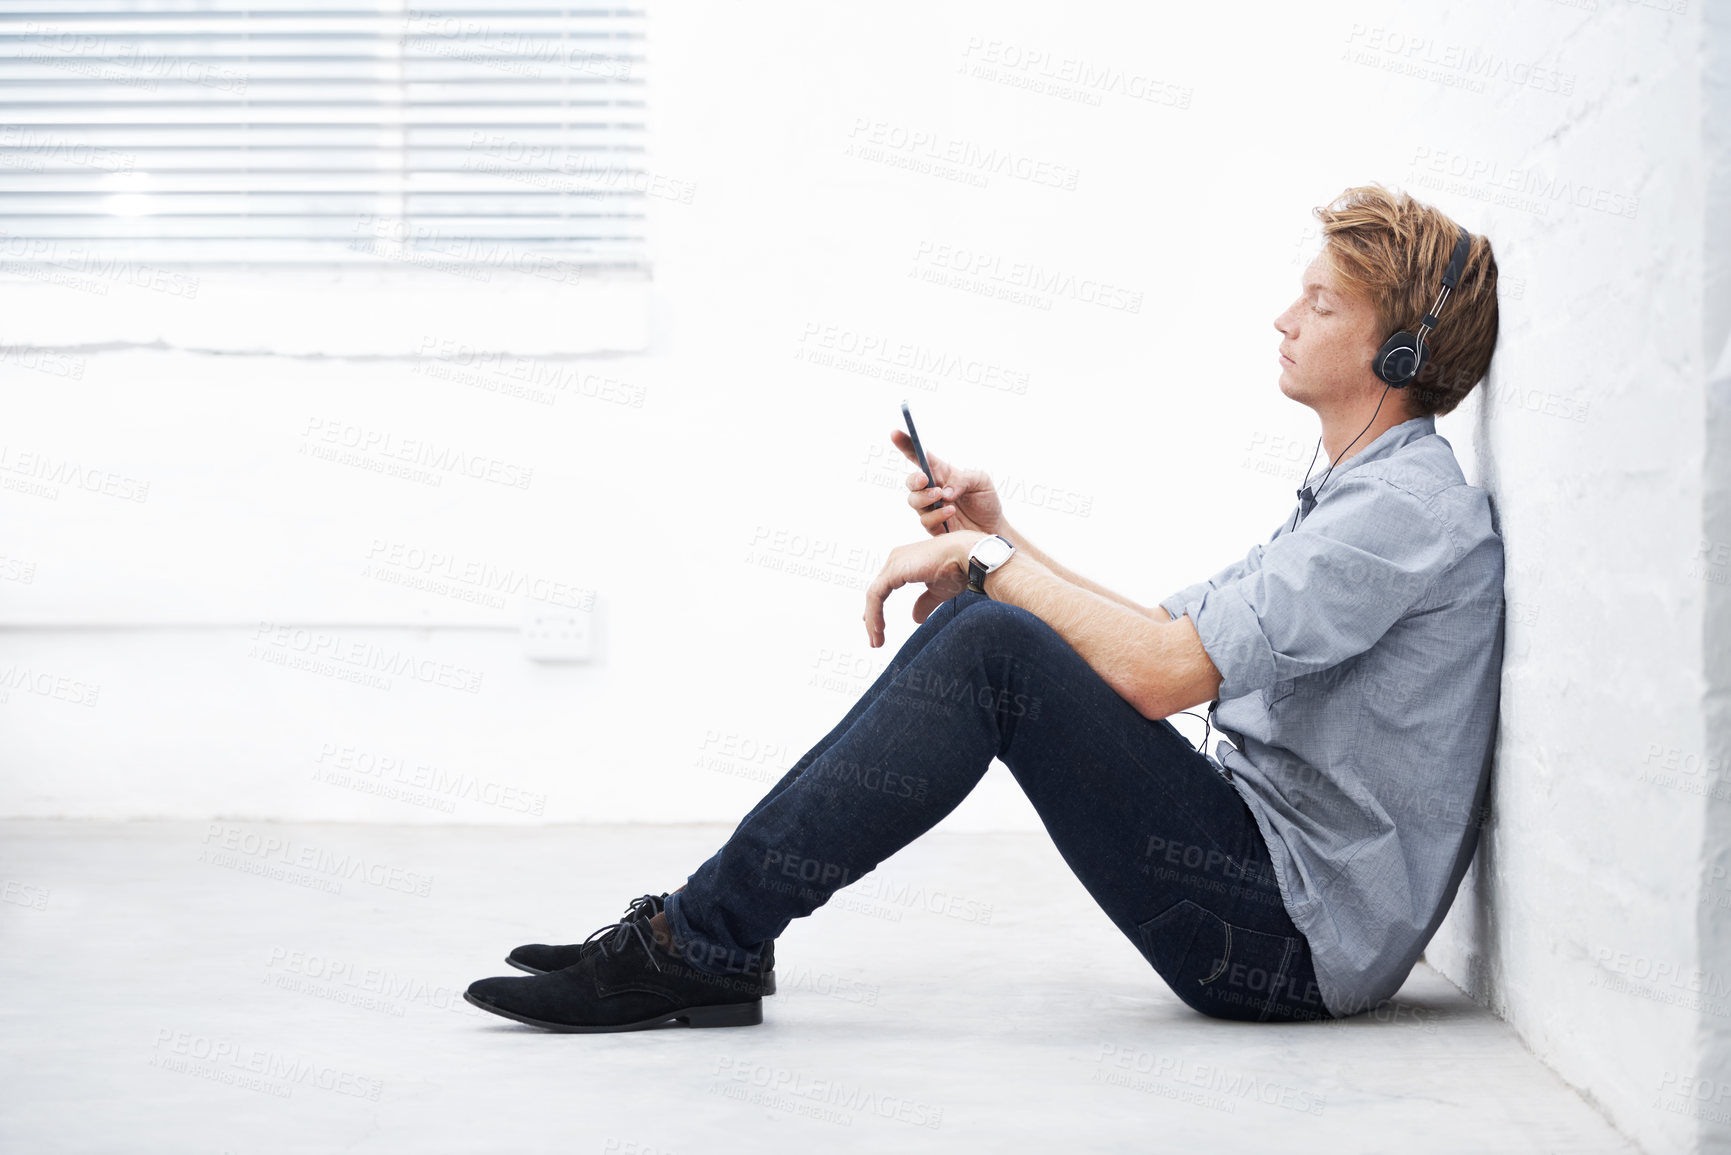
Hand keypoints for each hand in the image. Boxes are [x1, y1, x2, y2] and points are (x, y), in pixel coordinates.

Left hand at [862, 532, 984, 646]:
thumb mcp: (938, 592)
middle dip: (872, 617)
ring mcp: (894, 564)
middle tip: (874, 639)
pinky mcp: (894, 571)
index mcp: (905, 563)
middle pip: (876, 592)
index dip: (877, 607)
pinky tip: (879, 629)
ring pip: (874, 595)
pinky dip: (875, 614)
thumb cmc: (958, 569)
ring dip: (872, 620)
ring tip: (876, 641)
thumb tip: (915, 619)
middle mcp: (896, 560)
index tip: (877, 626)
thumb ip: (924, 604)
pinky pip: (877, 596)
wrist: (968, 557)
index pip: (884, 587)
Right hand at [889, 430, 1003, 536]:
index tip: (895, 434)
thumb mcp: (981, 481)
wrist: (993, 528)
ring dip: (925, 497)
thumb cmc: (986, 500)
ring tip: (941, 497)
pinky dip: (936, 515)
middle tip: (925, 479)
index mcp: (942, 473)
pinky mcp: (934, 526)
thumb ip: (963, 479)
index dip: (906, 444)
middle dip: (914, 479)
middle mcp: (933, 489)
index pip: (920, 457)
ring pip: (914, 501)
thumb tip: (945, 491)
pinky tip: (950, 512)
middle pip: (912, 482)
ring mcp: (931, 508)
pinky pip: (925, 520)